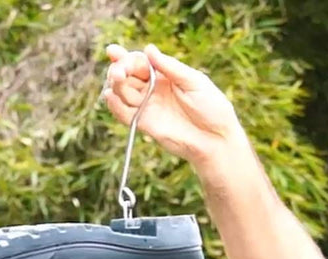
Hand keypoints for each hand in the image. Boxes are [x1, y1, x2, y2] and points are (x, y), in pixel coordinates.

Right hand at [102, 43, 243, 167]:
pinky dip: (114, 105)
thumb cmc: (212, 109)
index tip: (113, 52)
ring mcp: (148, 107)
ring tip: (118, 81)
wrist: (217, 141)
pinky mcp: (146, 125)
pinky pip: (125, 114)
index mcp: (165, 75)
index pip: (139, 62)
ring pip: (123, 92)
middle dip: (118, 70)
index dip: (125, 57)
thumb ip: (170, 67)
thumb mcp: (194, 82)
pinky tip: (111, 97)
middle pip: (127, 75)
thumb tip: (149, 49)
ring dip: (116, 85)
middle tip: (118, 72)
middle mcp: (153, 89)